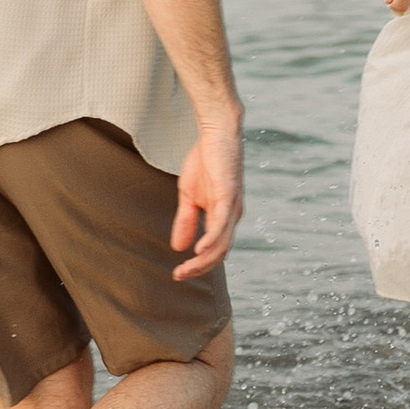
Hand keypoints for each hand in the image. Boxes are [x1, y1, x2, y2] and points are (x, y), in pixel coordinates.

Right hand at [171, 116, 243, 273]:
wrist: (217, 132)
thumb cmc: (206, 162)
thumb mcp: (189, 195)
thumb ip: (186, 220)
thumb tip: (178, 247)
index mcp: (224, 217)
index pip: (214, 251)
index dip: (197, 265)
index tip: (177, 274)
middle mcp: (232, 216)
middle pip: (219, 253)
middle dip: (199, 268)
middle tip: (179, 276)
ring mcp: (232, 206)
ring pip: (221, 243)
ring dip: (203, 260)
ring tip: (185, 269)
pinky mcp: (228, 194)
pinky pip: (221, 222)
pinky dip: (211, 239)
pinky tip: (198, 250)